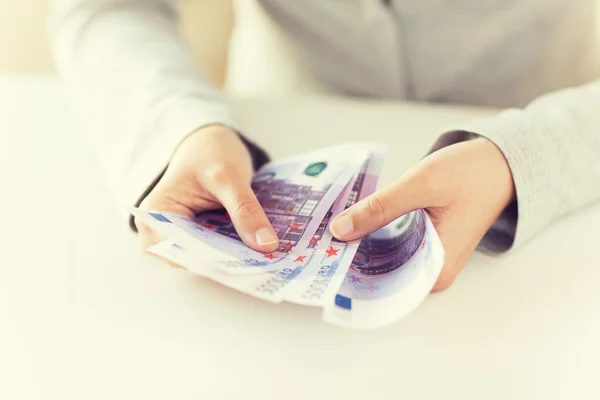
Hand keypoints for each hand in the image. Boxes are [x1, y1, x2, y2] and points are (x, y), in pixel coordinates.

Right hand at [134, 125, 278, 252]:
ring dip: (237, 258)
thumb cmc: (209, 152)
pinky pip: (222, 250)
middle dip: (228, 261)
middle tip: (264, 262)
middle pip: (195, 259)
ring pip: (212, 258)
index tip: (242, 263)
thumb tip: (266, 245)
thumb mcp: (228, 176)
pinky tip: (262, 248)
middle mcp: (164, 232)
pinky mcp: (203, 237)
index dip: (209, 260)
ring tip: (268, 258)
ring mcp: (184, 237)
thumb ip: (244, 209)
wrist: (212, 143)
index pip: (178, 252)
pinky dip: (240, 249)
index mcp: (156, 216)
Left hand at [329, 137, 515, 290]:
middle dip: (348, 257)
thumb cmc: (470, 174)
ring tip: (322, 234)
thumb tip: (339, 229)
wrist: (500, 162)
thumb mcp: (420, 186)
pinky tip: (348, 224)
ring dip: (357, 245)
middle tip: (312, 243)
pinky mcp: (423, 243)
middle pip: (380, 273)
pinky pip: (391, 245)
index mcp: (435, 269)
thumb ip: (380, 208)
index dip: (348, 274)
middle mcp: (431, 271)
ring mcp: (427, 257)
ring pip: (383, 258)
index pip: (382, 284)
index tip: (317, 261)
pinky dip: (372, 235)